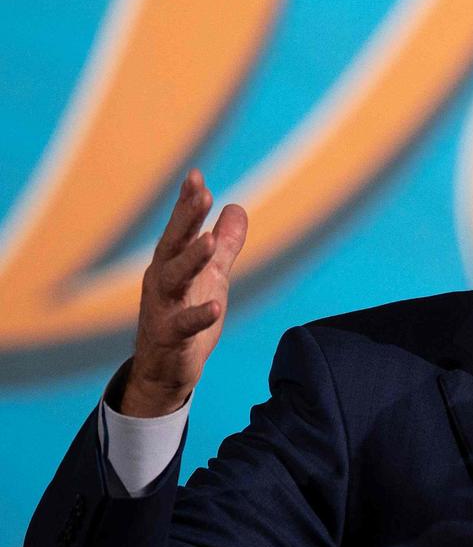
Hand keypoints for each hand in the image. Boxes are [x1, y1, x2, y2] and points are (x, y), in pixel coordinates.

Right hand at [120, 169, 247, 416]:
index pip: (180, 229)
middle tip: (202, 193)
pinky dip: (198, 315)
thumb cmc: (185, 317)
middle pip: (173, 245)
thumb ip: (225, 245)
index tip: (197, 176)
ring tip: (208, 241)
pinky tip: (215, 304)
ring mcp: (163, 310)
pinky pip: (183, 326)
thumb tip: (237, 207)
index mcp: (171, 265)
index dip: (187, 204)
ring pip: (173, 280)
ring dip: (191, 259)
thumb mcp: (211, 277)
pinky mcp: (170, 339)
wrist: (165, 371)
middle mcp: (161, 282)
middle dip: (186, 218)